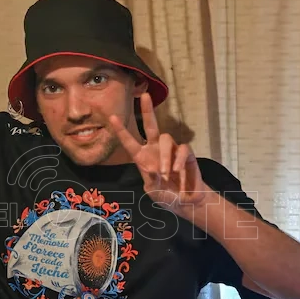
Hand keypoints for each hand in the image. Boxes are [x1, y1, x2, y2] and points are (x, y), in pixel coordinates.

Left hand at [109, 93, 208, 216]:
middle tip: (145, 96)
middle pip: (151, 125)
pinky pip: (183, 150)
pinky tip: (177, 171)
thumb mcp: (152, 191)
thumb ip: (150, 180)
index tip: (112, 117)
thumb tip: (154, 168)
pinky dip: (179, 160)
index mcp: (142, 158)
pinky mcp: (187, 154)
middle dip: (148, 111)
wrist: (185, 202)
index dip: (121, 130)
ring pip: (166, 139)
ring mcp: (171, 150)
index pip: (129, 141)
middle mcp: (155, 150)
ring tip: (166, 174)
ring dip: (164, 157)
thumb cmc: (166, 196)